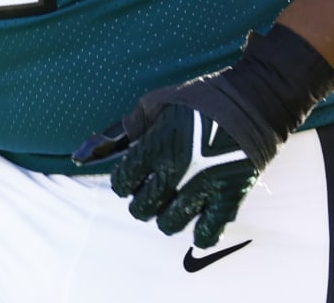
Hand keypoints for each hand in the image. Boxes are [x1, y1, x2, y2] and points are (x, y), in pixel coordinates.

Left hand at [74, 76, 265, 246]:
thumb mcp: (155, 103)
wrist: (250, 102)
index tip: (134, 177)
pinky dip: (201, 233)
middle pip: (142, 208)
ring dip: (167, 217)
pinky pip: (208, 232)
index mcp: (155, 146)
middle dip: (143, 202)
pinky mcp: (229, 197)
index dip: (125, 182)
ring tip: (174, 203)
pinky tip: (199, 221)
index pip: (122, 183)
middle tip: (153, 191)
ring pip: (169, 224)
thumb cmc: (199, 99)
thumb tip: (83, 153)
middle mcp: (176, 170)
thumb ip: (124, 130)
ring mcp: (203, 187)